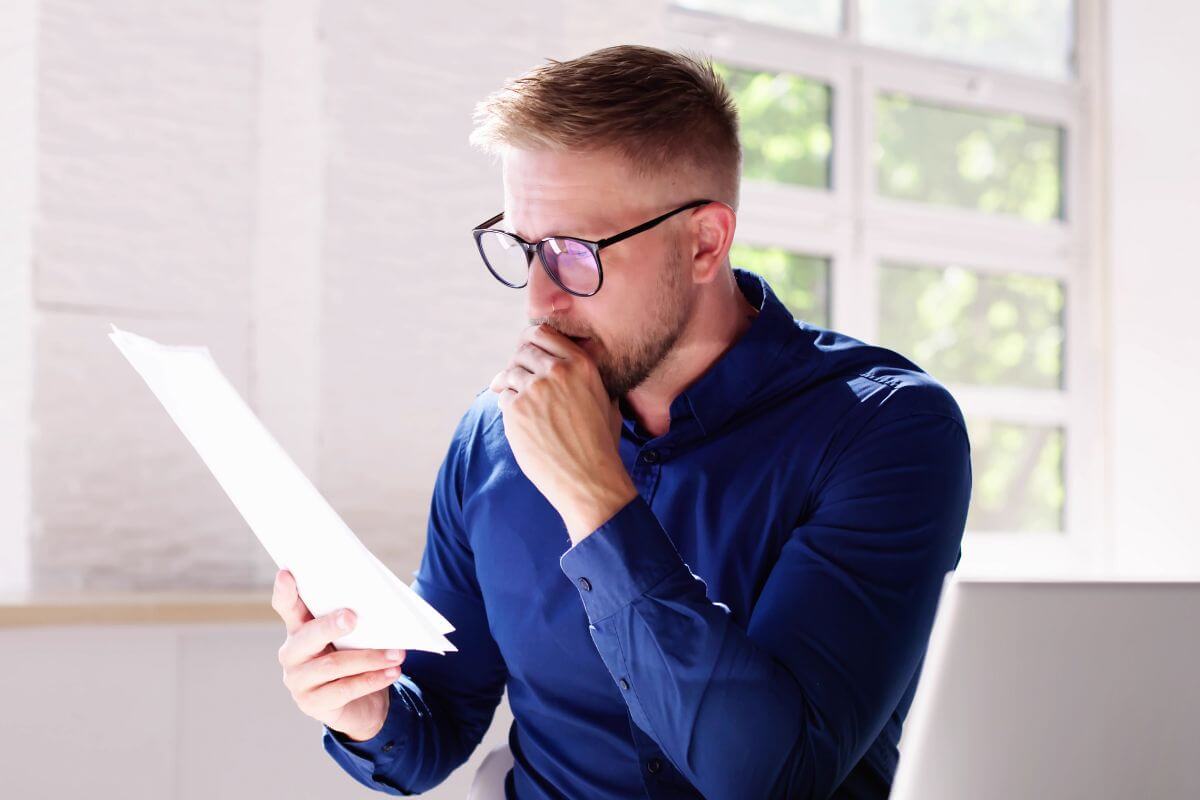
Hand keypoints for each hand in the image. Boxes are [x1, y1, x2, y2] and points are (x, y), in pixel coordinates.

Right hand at [272, 568, 406, 741]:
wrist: (361, 705)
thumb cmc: (357, 658)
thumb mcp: (355, 636)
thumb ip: (355, 618)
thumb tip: (380, 601)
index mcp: (299, 628)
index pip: (287, 606)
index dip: (284, 591)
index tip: (287, 573)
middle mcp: (292, 653)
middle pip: (309, 635)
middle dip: (331, 625)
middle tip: (353, 617)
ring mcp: (298, 681)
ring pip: (333, 665)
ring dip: (369, 658)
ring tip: (397, 653)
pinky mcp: (312, 704)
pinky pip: (345, 689)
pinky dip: (372, 680)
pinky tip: (392, 672)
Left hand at [489, 324, 635, 542]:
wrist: (589, 479)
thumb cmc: (601, 445)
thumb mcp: (607, 402)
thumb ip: (590, 379)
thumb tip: (574, 366)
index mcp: (581, 364)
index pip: (544, 333)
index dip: (530, 341)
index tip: (526, 353)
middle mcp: (557, 371)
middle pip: (522, 351)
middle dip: (518, 364)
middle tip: (518, 380)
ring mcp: (534, 389)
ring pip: (510, 373)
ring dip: (511, 385)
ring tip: (520, 404)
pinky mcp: (516, 410)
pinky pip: (503, 397)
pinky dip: (508, 407)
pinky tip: (521, 423)